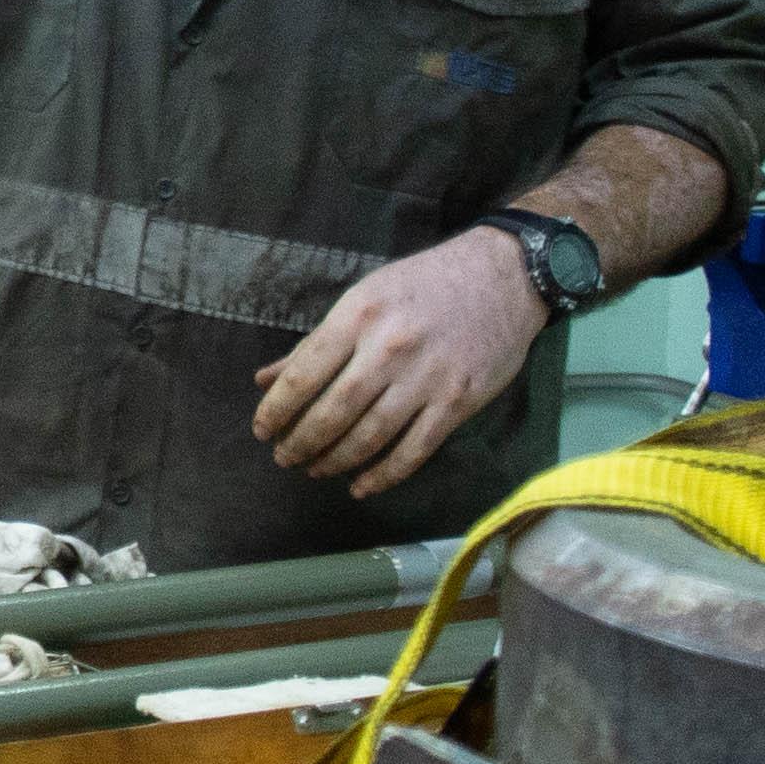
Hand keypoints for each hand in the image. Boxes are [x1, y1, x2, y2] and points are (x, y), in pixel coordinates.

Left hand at [251, 232, 548, 501]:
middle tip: (284, 457)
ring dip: (335, 461)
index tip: (262, 430)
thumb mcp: (364, 298)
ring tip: (315, 469)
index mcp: (360, 316)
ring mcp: (426, 378)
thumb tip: (265, 379)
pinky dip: (383, 475)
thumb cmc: (424, 285)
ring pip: (370, 436)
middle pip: (333, 412)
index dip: (277, 409)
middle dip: (301, 442)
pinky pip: (413, 451)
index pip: (304, 373)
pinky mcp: (457, 403)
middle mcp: (390, 349)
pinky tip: (361, 486)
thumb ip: (316, 343)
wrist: (502, 277)